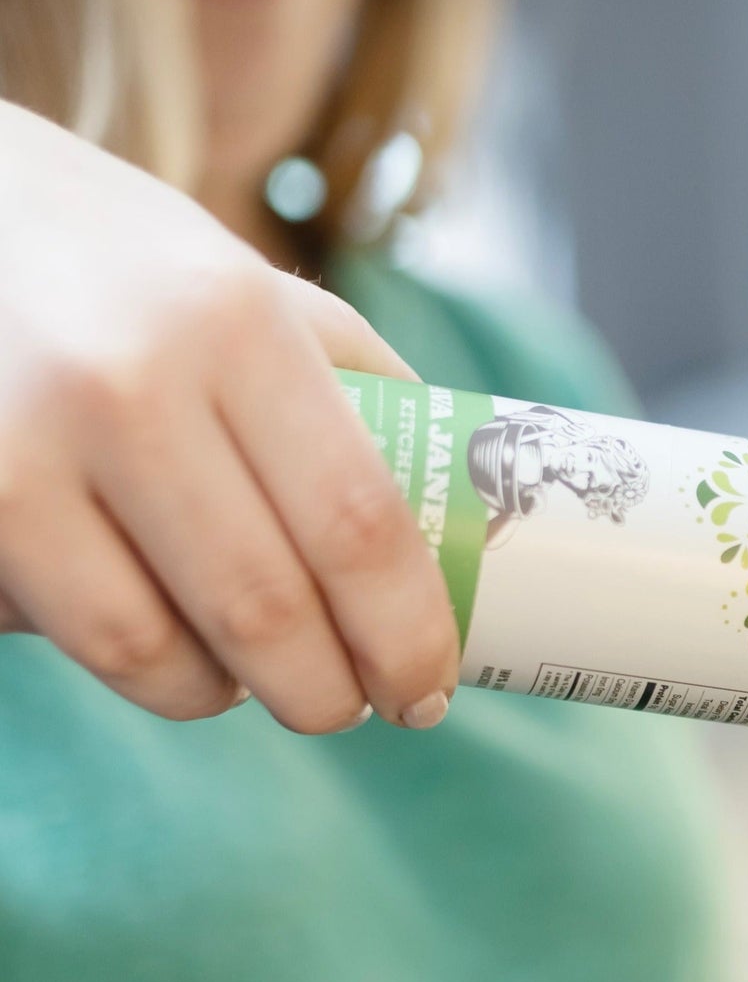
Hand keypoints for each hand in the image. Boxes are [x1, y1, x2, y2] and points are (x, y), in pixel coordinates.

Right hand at [0, 101, 457, 733]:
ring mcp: (19, 448)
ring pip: (152, 650)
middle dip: (326, 694)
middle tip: (351, 707)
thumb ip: (359, 395)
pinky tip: (155, 633)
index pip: (358, 526)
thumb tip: (468, 521)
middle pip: (264, 610)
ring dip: (220, 694)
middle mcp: (126, 383)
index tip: (429, 691)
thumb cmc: (135, 274)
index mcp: (234, 324)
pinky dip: (124, 660)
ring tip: (249, 678)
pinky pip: (59, 634)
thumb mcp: (259, 294)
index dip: (406, 636)